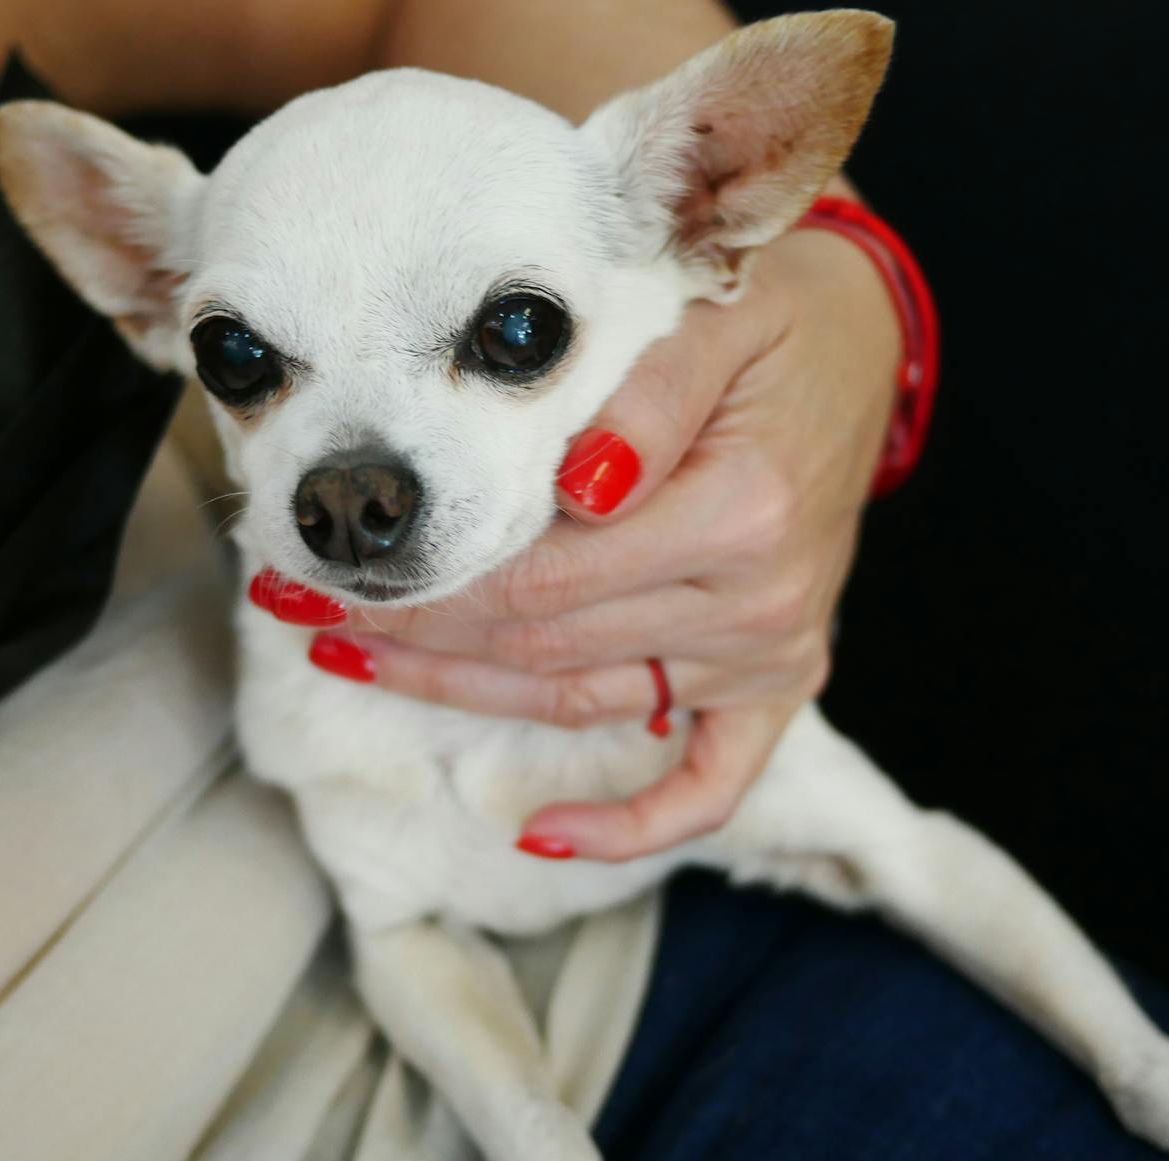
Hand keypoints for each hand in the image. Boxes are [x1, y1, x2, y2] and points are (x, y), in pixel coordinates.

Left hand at [263, 223, 901, 859]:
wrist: (864, 348)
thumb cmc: (775, 322)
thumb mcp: (716, 314)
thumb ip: (650, 396)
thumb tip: (577, 484)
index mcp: (741, 511)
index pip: (544, 578)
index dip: (428, 585)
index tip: (329, 570)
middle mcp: (757, 601)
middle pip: (544, 645)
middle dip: (414, 630)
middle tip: (304, 606)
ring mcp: (768, 654)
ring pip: (580, 701)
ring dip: (460, 692)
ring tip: (353, 657)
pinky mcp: (777, 684)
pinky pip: (707, 784)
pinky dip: (629, 827)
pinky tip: (538, 837)